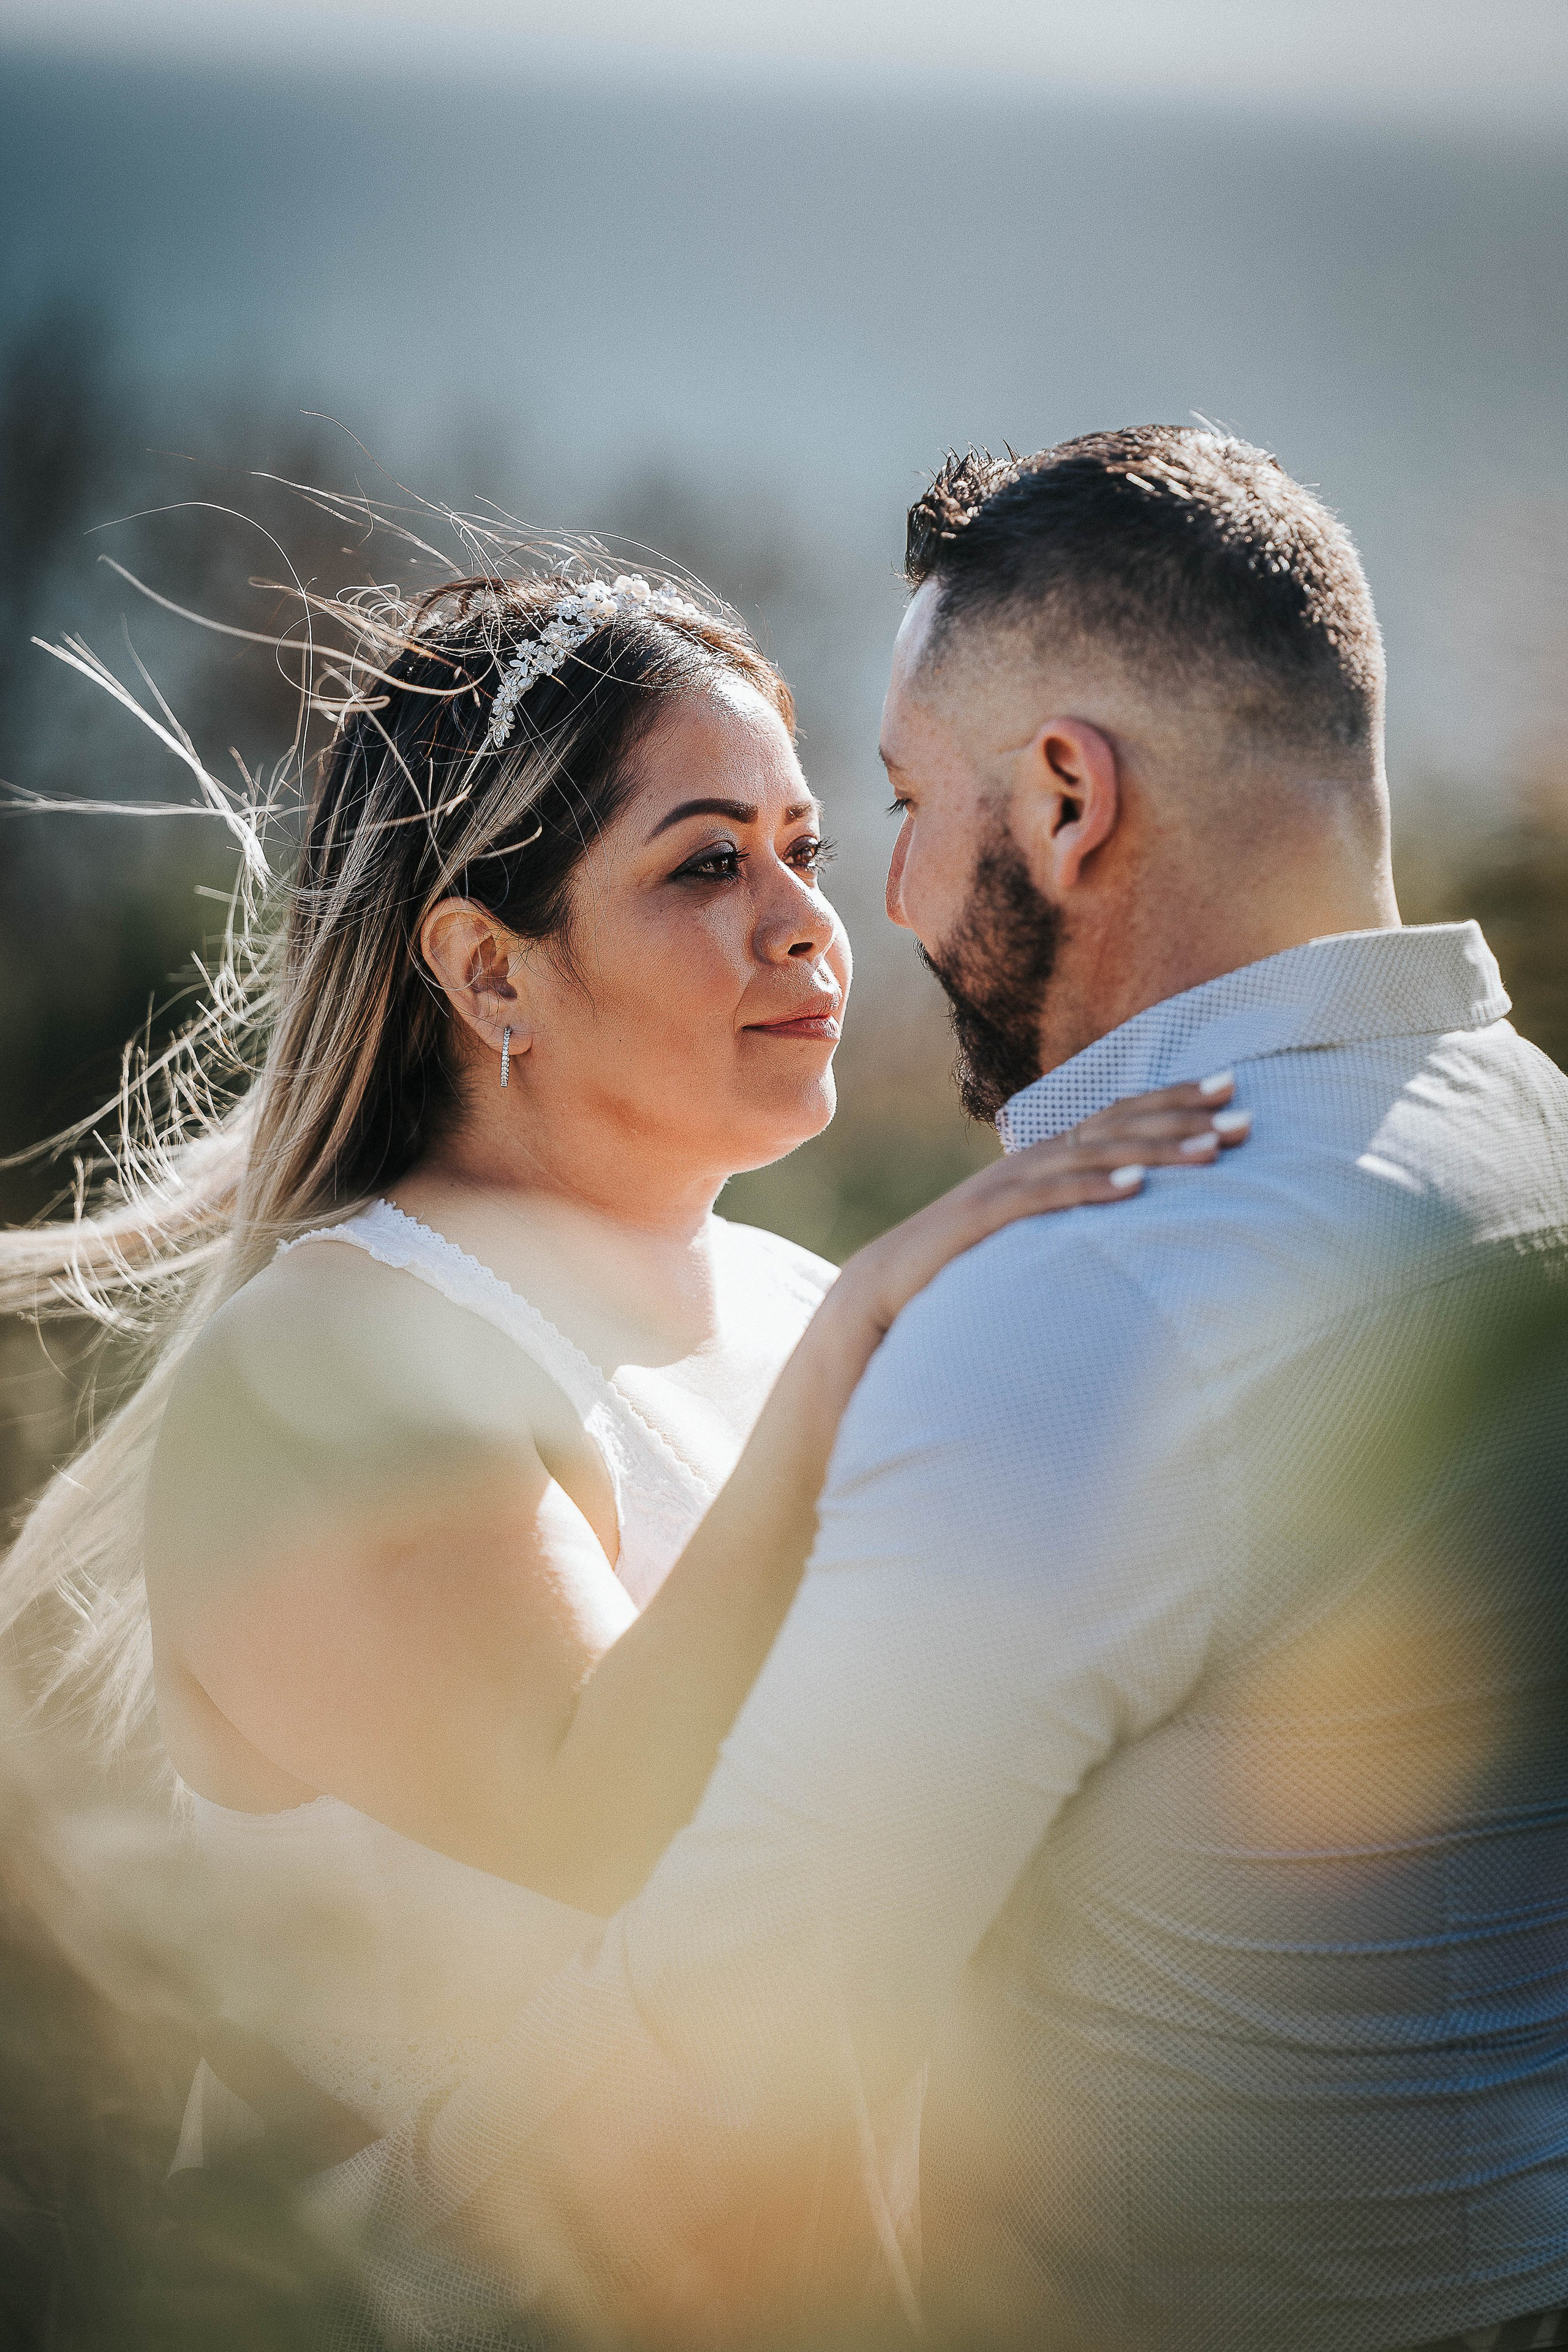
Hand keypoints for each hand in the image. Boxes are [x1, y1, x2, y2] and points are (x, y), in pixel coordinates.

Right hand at [841, 1073, 1249, 1345]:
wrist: (886, 1287)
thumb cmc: (964, 1262)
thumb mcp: (1032, 1229)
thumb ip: (1073, 1211)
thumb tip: (1134, 1211)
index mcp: (1046, 1157)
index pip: (1120, 1114)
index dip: (1175, 1098)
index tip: (1231, 1087)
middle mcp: (1033, 1159)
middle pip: (1117, 1124)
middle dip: (1184, 1116)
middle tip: (1245, 1112)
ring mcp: (1009, 1184)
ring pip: (1093, 1153)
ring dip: (1156, 1149)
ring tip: (1211, 1150)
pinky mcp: (988, 1216)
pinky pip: (1049, 1196)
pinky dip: (1093, 1187)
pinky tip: (1136, 1186)